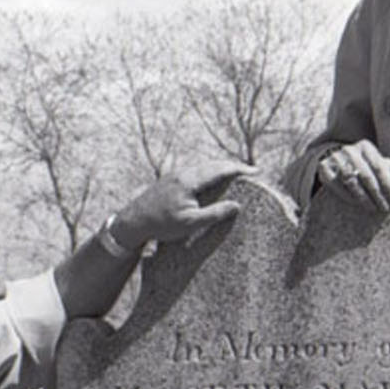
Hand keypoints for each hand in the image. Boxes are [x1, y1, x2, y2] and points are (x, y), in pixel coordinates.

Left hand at [109, 161, 247, 248]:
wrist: (132, 221)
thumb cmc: (161, 224)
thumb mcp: (191, 223)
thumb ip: (215, 214)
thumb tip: (236, 205)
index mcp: (190, 180)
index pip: (221, 169)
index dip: (240, 169)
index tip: (257, 172)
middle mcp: (183, 173)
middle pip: (214, 164)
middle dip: (233, 166)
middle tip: (251, 172)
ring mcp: (175, 175)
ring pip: (204, 166)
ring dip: (221, 168)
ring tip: (236, 175)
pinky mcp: (170, 180)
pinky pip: (195, 171)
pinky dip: (209, 173)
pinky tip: (212, 181)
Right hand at [314, 141, 389, 211]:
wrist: (330, 157)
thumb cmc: (361, 163)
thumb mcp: (375, 162)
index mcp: (367, 146)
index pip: (380, 167)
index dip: (388, 185)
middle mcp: (350, 149)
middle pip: (367, 175)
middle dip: (378, 194)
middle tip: (385, 208)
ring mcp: (336, 157)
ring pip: (351, 180)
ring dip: (363, 197)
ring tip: (372, 208)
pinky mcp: (323, 168)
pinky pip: (335, 184)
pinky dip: (347, 195)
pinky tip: (356, 204)